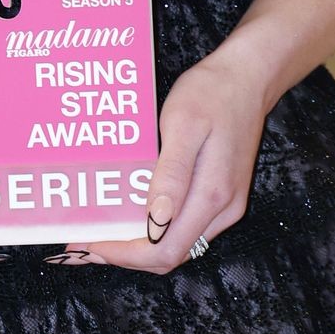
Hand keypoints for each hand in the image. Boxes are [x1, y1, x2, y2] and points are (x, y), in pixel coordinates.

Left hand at [49, 48, 267, 272]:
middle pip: (170, 255)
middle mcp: (223, 209)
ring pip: (178, 245)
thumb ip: (171, 174)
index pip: (164, 250)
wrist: (248, 78)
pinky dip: (157, 231)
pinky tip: (134, 215)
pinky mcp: (224, 197)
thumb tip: (154, 222)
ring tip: (104, 231)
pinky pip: (186, 227)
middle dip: (126, 255)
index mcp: (211, 194)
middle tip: (87, 242)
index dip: (124, 255)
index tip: (91, 245)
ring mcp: (226, 206)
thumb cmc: (212, 93)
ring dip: (140, 246)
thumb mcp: (183, 124)